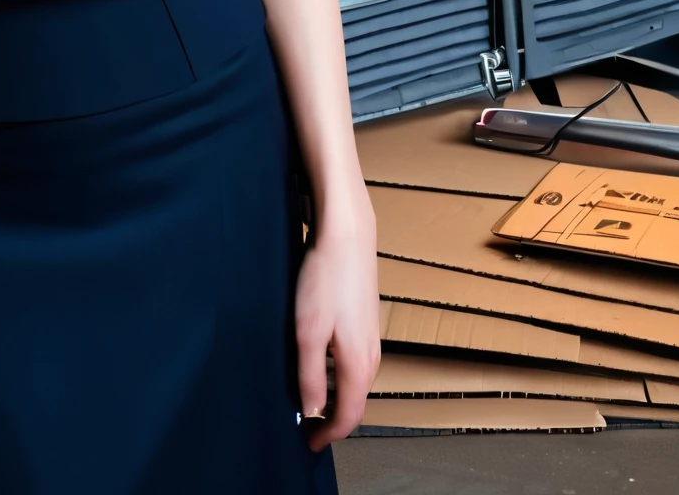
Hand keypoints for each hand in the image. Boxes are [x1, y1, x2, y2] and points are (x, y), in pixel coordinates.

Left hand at [294, 209, 379, 449]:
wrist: (347, 234)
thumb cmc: (325, 279)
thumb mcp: (308, 331)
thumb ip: (310, 375)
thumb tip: (311, 410)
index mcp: (358, 365)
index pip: (347, 417)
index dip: (328, 435)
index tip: (308, 443)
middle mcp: (371, 356)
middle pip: (354, 401)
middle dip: (332, 419)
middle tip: (306, 425)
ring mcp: (371, 337)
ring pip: (355, 381)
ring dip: (335, 395)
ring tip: (310, 396)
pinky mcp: (365, 320)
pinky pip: (355, 361)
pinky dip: (338, 374)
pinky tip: (319, 361)